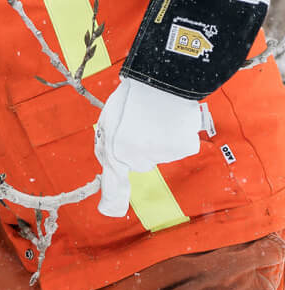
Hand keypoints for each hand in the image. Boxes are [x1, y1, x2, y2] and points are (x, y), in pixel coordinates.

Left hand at [95, 77, 212, 217]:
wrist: (162, 77)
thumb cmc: (133, 96)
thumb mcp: (110, 117)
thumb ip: (110, 142)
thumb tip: (112, 161)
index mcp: (117, 148)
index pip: (114, 179)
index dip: (112, 198)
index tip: (107, 211)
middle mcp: (139, 157)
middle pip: (140, 162)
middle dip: (141, 148)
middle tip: (142, 123)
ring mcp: (162, 154)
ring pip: (160, 154)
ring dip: (159, 140)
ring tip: (156, 116)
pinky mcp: (182, 148)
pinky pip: (179, 147)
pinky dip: (178, 136)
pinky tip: (173, 119)